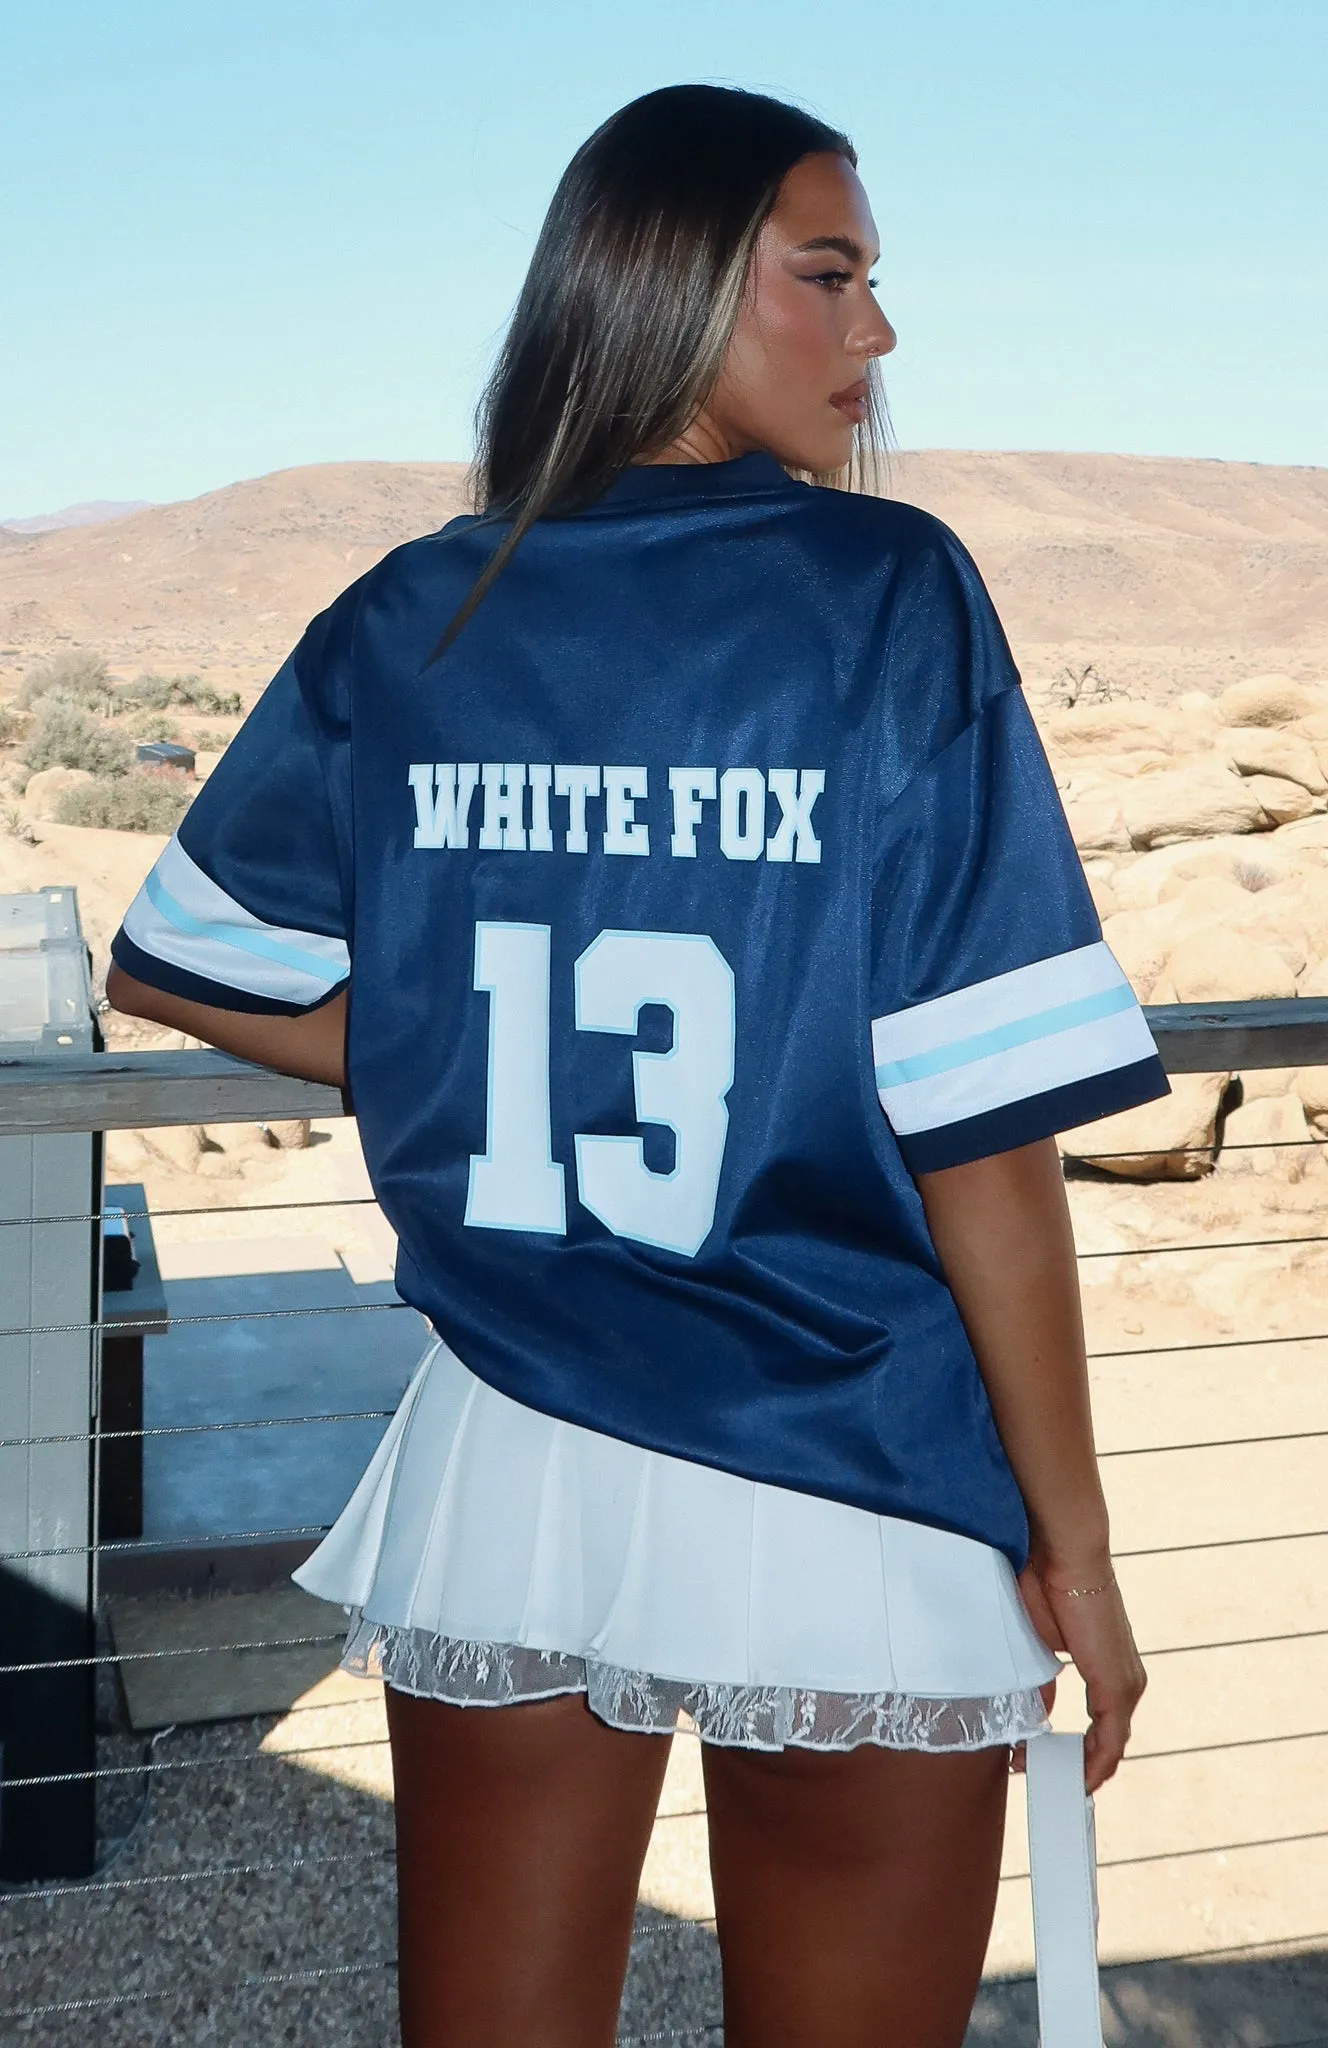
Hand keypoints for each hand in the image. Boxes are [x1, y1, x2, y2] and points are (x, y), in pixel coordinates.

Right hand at [1016, 1561, 1146, 1793]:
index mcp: (1108, 1667)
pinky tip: (1079, 1781)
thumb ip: (1044, 1681)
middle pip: (1108, 1741)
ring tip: (1052, 1786)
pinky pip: (1112, 1742)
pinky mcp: (1119, 1688)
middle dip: (1075, 1765)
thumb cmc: (1045, 1583)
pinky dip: (1095, 1766)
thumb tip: (1038, 1712)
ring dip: (1082, 1769)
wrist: (1062, 1554)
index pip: (1101, 1723)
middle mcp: (1127, 1680)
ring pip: (1111, 1746)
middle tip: (1039, 1777)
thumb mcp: (1040, 1644)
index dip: (1075, 1749)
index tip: (1042, 1759)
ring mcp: (1126, 1685)